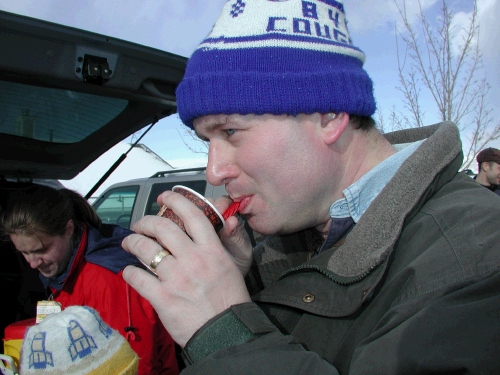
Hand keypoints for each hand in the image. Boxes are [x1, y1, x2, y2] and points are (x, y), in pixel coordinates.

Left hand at [121, 190, 250, 346]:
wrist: (226, 332)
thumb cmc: (230, 299)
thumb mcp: (233, 265)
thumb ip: (223, 243)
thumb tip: (223, 221)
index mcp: (212, 249)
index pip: (192, 215)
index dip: (176, 200)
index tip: (165, 197)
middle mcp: (193, 259)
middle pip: (162, 227)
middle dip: (146, 221)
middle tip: (140, 224)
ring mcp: (176, 278)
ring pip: (145, 249)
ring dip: (132, 242)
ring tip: (128, 242)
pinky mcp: (162, 297)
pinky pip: (138, 277)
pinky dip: (130, 272)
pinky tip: (130, 272)